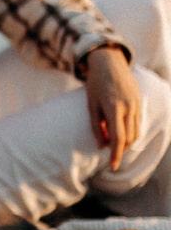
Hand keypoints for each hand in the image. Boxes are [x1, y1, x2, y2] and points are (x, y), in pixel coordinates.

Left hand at [84, 46, 138, 170]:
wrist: (109, 63)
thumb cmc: (95, 84)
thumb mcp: (90, 104)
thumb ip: (95, 126)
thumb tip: (102, 146)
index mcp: (113, 108)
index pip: (117, 138)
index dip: (116, 154)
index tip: (113, 166)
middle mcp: (128, 107)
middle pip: (129, 138)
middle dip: (120, 150)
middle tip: (110, 157)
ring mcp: (136, 104)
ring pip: (135, 132)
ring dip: (126, 142)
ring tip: (114, 146)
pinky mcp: (139, 102)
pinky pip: (137, 123)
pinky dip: (131, 132)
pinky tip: (121, 135)